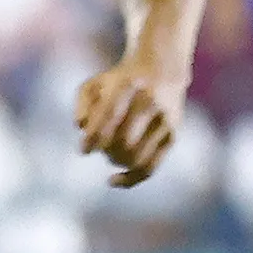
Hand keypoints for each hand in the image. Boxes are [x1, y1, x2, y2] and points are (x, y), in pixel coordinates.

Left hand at [74, 58, 183, 188]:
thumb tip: (81, 128)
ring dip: (116, 161)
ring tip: (108, 154)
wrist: (160, 71)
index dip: (94, 138)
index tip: (83, 150)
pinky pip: (151, 166)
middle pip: (124, 140)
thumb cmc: (117, 81)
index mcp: (127, 86)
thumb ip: (82, 105)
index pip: (110, 117)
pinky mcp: (172, 136)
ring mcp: (164, 121)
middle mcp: (149, 103)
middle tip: (97, 147)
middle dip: (106, 150)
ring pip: (137, 156)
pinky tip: (113, 181)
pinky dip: (131, 178)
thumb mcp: (93, 84)